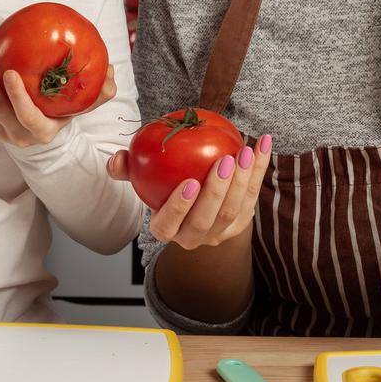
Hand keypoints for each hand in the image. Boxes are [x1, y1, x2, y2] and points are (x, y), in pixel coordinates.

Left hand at [0, 36, 117, 147]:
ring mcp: (0, 129)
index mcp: (41, 132)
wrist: (40, 131)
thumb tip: (110, 72)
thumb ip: (99, 92)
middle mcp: (17, 134)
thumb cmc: (64, 113)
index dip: (17, 97)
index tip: (10, 73)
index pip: (26, 117)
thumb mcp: (83, 105)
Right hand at [106, 134, 272, 249]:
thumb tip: (116, 159)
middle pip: (207, 219)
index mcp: (167, 230)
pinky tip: (263, 144)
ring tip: (245, 152)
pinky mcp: (242, 223)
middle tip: (224, 161)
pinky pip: (253, 196)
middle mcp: (193, 237)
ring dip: (242, 181)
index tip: (189, 183)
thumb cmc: (166, 186)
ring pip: (234, 211)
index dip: (180, 207)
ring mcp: (220, 233)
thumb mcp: (144, 179)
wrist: (198, 201)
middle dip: (217, 192)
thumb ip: (129, 169)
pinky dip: (260, 170)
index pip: (169, 224)